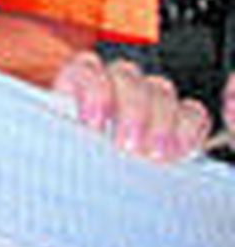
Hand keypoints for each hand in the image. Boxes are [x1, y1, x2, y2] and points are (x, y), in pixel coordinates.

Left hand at [52, 51, 211, 160]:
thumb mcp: (60, 144)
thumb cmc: (75, 156)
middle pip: (127, 76)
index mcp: (79, 85)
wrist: (99, 179)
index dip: (93, 90)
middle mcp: (115, 84)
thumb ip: (59, 134)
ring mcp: (149, 98)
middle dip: (130, 110)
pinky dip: (187, 129)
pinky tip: (176, 151)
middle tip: (127, 145)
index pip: (87, 68)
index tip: (93, 124)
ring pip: (160, 89)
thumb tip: (55, 135)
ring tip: (152, 155)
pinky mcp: (179, 120)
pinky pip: (192, 112)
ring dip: (158, 122)